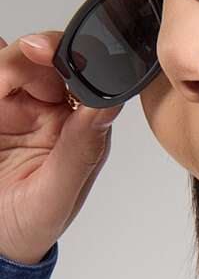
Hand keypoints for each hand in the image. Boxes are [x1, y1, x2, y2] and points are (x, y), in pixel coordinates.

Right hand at [0, 30, 123, 265]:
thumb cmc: (31, 224)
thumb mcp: (56, 194)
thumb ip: (81, 150)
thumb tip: (109, 107)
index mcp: (82, 130)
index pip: (88, 80)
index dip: (74, 58)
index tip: (48, 54)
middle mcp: (54, 111)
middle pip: (49, 60)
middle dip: (30, 57)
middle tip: (4, 80)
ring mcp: (20, 105)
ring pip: (16, 61)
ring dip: (5, 67)